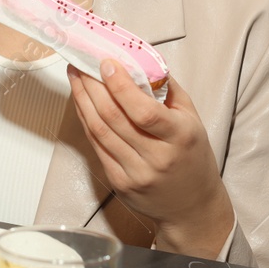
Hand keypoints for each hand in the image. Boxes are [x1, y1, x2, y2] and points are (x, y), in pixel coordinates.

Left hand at [67, 60, 234, 257]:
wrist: (191, 207)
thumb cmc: (192, 156)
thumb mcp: (192, 120)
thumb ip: (168, 90)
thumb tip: (139, 60)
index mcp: (180, 137)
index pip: (143, 111)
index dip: (120, 85)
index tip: (106, 63)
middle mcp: (156, 157)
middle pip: (114, 117)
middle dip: (92, 86)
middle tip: (82, 63)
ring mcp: (135, 173)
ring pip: (99, 130)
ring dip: (82, 100)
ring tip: (76, 77)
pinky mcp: (119, 183)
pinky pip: (97, 146)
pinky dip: (86, 120)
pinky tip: (81, 103)